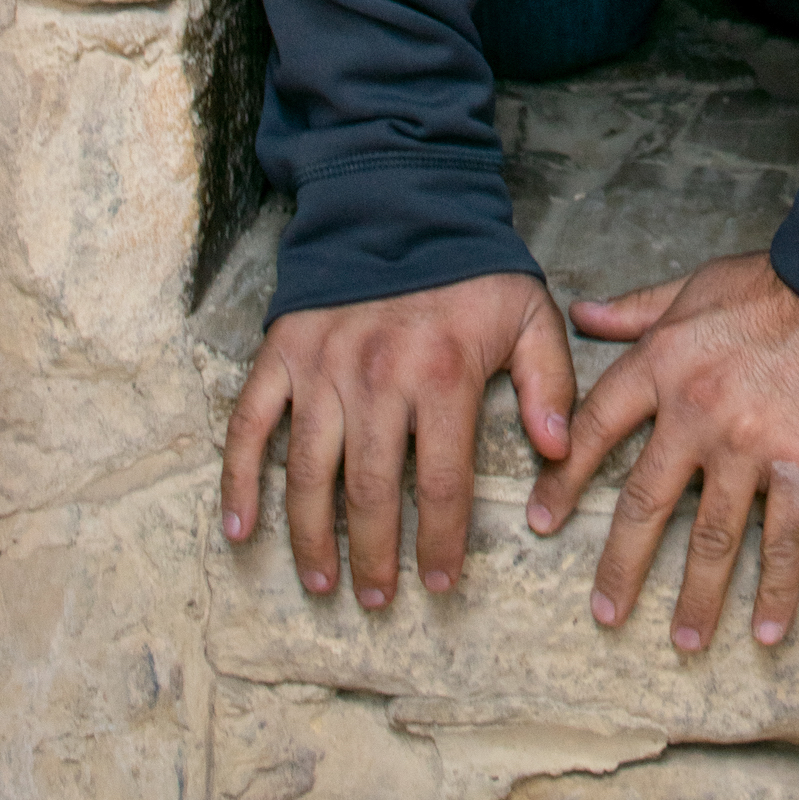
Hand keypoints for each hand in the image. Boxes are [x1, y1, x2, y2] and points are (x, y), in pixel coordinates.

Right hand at [220, 273, 575, 607]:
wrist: (401, 200)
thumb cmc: (470, 268)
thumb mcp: (529, 313)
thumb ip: (549, 383)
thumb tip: (558, 452)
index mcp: (442, 374)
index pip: (443, 483)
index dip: (442, 542)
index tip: (442, 582)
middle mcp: (378, 377)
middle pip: (371, 492)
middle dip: (375, 556)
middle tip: (377, 599)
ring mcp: (322, 368)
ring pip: (309, 473)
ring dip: (312, 536)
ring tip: (322, 580)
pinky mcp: (281, 354)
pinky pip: (250, 426)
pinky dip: (239, 480)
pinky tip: (241, 528)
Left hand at [526, 250, 798, 647]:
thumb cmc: (777, 282)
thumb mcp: (696, 284)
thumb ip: (636, 309)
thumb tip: (580, 313)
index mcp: (665, 364)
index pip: (597, 429)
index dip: (563, 478)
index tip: (541, 521)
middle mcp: (697, 411)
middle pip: (645, 501)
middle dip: (620, 565)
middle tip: (604, 613)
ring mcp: (750, 443)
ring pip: (713, 537)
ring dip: (697, 597)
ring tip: (683, 642)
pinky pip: (785, 541)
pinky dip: (778, 591)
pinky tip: (768, 630)